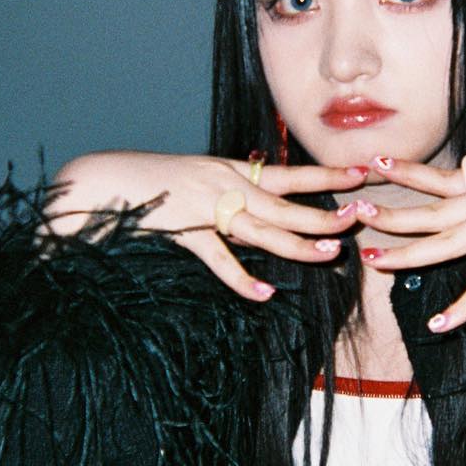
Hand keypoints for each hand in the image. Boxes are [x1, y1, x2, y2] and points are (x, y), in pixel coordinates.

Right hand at [47, 150, 370, 302]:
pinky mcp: (184, 231)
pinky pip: (218, 259)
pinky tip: (265, 293)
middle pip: (285, 204)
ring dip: (297, 242)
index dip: (327, 175)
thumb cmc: (152, 185)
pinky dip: (241, 279)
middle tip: (358, 218)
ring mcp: (205, 207)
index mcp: (230, 171)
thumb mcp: (198, 181)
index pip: (290, 174)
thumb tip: (263, 216)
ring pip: (261, 229)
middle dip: (323, 212)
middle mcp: (223, 185)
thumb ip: (231, 199)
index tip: (362, 173)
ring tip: (329, 253)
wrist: (103, 181)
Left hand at [353, 154, 465, 330]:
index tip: (375, 161)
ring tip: (372, 258)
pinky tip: (440, 322)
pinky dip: (464, 306)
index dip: (408, 171)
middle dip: (390, 210)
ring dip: (406, 250)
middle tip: (353, 210)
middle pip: (431, 207)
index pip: (444, 176)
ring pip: (445, 240)